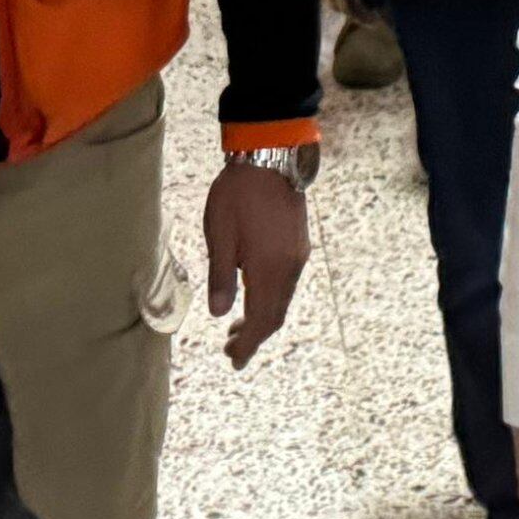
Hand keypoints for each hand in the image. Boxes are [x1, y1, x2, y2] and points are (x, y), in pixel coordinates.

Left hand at [202, 160, 309, 365]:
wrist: (271, 157)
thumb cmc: (238, 195)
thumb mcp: (220, 235)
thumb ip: (221, 277)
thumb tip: (220, 313)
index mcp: (268, 270)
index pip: (261, 320)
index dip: (248, 344)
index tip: (233, 360)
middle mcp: (289, 269)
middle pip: (275, 315)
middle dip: (255, 336)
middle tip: (231, 350)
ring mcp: (297, 257)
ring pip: (282, 300)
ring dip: (262, 318)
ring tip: (238, 328)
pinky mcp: (298, 245)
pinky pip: (287, 285)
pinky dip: (271, 300)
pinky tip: (254, 296)